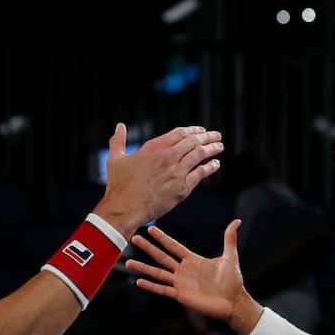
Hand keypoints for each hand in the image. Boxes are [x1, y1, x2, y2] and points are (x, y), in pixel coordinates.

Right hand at [93, 123, 223, 234]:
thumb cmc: (118, 186)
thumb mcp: (115, 159)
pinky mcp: (182, 187)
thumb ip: (118, 140)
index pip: (179, 133)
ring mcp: (177, 171)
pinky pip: (201, 174)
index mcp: (153, 147)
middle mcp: (168, 156)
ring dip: (212, 149)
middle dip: (207, 137)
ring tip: (219, 146)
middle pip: (193, 141)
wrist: (125, 208)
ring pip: (200, 155)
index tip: (200, 130)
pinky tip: (215, 164)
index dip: (192, 130)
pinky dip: (210, 167)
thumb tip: (119, 126)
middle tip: (216, 136)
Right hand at [126, 221, 262, 332]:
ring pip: (158, 273)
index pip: (173, 246)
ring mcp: (180, 283)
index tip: (150, 229)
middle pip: (161, 257)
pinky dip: (151, 286)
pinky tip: (139, 281)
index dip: (162, 238)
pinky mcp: (181, 295)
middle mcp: (183, 271)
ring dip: (143, 268)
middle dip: (148, 248)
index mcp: (193, 260)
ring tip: (128, 263)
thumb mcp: (230, 256)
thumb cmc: (233, 281)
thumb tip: (236, 220)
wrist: (234, 301)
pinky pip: (163, 289)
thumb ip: (229, 238)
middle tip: (134, 238)